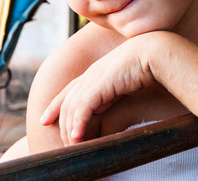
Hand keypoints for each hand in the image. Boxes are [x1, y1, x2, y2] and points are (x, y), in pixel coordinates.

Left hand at [40, 38, 154, 145]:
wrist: (152, 52)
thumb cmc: (143, 65)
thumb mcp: (120, 82)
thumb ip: (107, 94)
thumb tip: (98, 107)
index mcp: (94, 72)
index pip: (68, 91)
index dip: (54, 105)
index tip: (45, 119)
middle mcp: (89, 74)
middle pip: (66, 102)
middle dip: (61, 123)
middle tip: (64, 143)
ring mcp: (92, 79)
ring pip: (71, 108)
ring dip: (70, 129)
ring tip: (73, 145)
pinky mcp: (99, 85)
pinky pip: (82, 108)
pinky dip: (78, 123)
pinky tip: (77, 136)